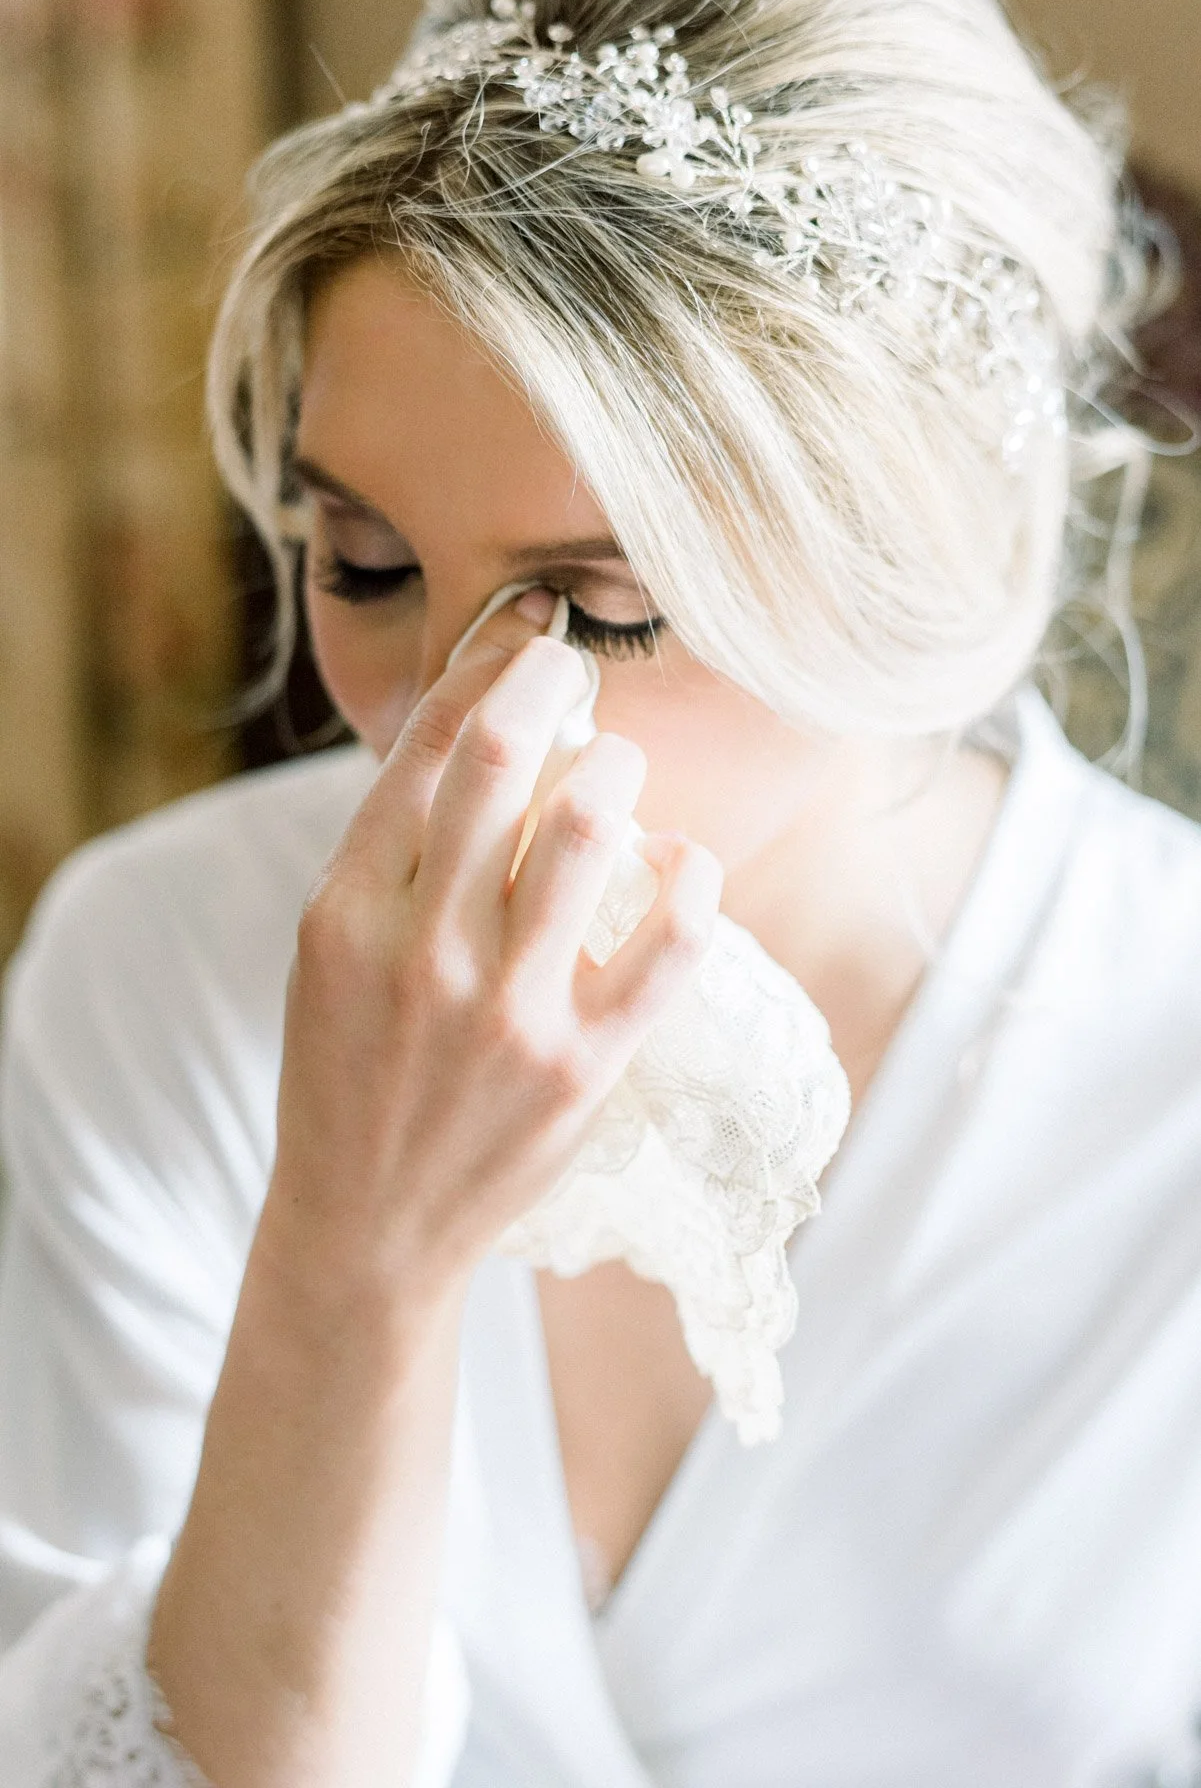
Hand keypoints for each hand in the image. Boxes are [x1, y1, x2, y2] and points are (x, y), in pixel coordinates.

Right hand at [267, 588, 723, 1302]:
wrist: (370, 1222)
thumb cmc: (352, 1071)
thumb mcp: (334, 954)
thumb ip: (397, 853)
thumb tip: (491, 726)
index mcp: (345, 912)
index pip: (429, 748)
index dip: (489, 662)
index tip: (529, 627)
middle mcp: (422, 952)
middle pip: (506, 763)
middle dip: (553, 686)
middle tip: (575, 670)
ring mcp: (507, 1011)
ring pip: (594, 831)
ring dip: (622, 771)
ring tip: (622, 774)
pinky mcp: (584, 1065)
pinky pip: (671, 940)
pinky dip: (692, 878)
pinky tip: (682, 863)